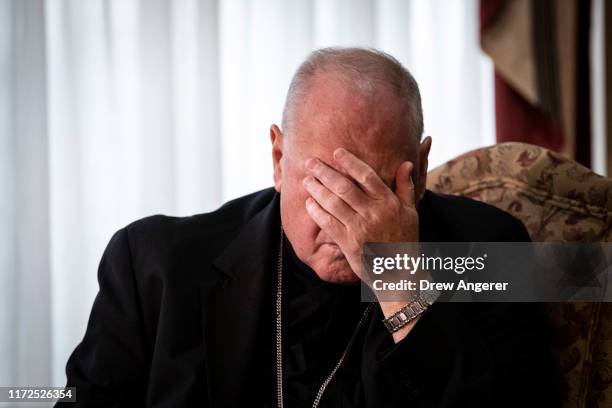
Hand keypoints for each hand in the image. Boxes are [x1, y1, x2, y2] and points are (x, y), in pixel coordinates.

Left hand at [303, 148, 418, 282]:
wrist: (399, 273)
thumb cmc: (405, 239)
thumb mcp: (411, 212)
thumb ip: (406, 186)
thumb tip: (406, 163)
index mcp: (388, 202)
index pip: (366, 176)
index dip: (349, 162)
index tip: (336, 152)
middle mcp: (372, 213)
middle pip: (344, 187)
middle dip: (324, 172)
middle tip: (310, 162)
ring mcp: (359, 228)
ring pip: (333, 203)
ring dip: (317, 190)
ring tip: (306, 180)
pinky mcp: (348, 243)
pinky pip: (328, 223)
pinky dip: (317, 212)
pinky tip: (309, 203)